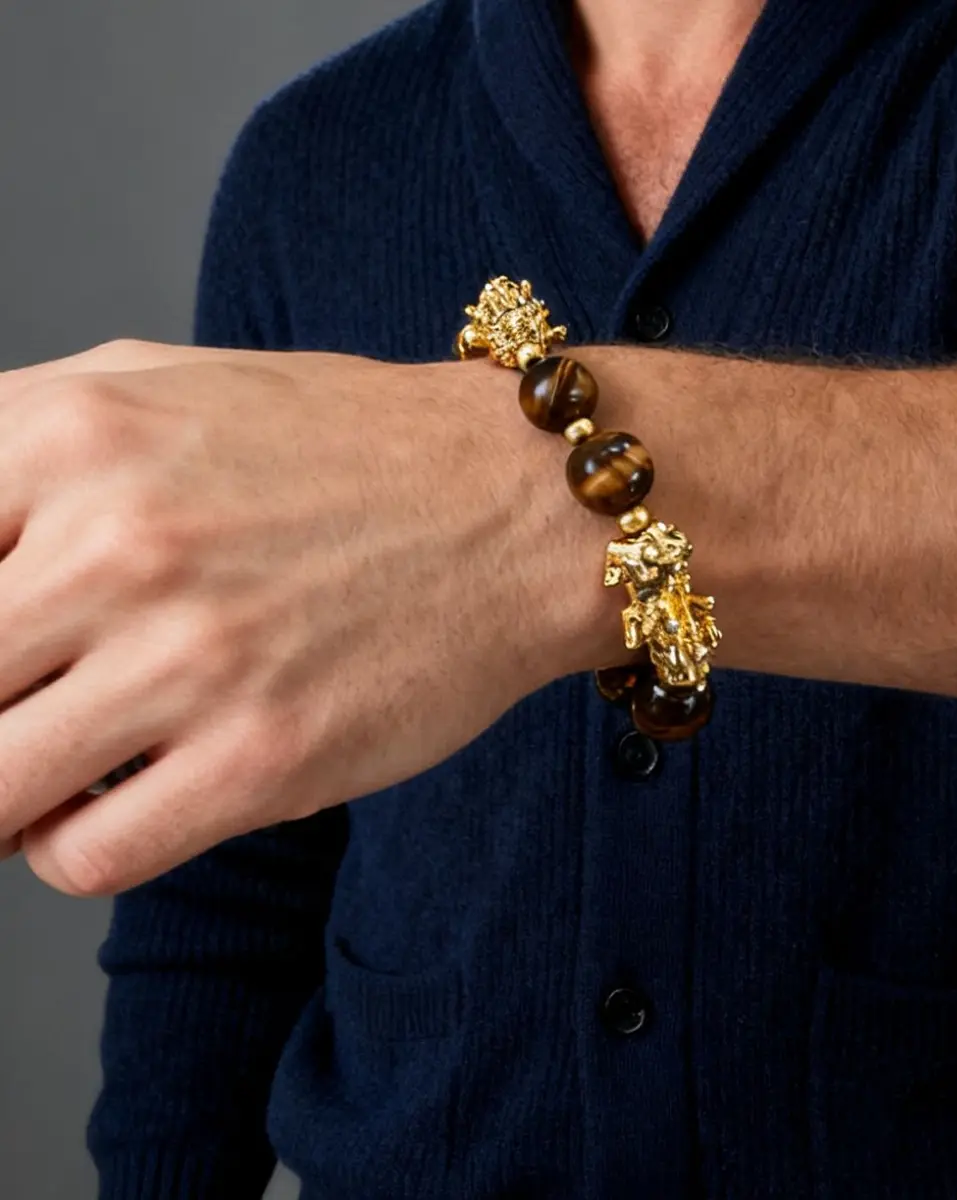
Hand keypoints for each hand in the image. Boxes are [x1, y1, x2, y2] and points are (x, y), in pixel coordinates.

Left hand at [0, 340, 603, 893]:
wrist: (515, 504)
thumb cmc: (347, 446)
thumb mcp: (154, 382)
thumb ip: (10, 439)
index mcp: (72, 436)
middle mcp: (120, 546)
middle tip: (22, 704)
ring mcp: (195, 659)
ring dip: (5, 791)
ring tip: (52, 762)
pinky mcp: (265, 759)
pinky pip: (86, 855)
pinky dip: (70, 844)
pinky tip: (118, 796)